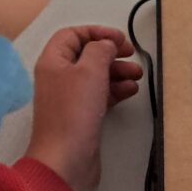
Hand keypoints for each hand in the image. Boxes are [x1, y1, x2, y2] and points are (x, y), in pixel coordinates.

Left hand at [24, 26, 142, 190]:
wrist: (67, 158)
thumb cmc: (74, 113)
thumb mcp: (90, 71)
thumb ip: (100, 50)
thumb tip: (107, 44)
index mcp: (53, 61)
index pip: (73, 35)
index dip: (97, 32)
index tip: (120, 39)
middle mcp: (59, 77)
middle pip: (87, 55)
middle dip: (111, 53)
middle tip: (131, 54)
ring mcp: (70, 97)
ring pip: (97, 76)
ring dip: (118, 72)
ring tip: (138, 75)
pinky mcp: (81, 115)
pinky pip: (101, 95)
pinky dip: (117, 90)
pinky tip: (131, 90)